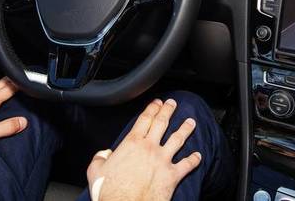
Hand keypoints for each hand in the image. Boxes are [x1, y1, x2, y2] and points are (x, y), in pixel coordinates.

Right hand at [87, 99, 201, 200]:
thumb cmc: (110, 191)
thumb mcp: (96, 171)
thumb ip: (100, 158)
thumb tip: (103, 153)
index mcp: (132, 143)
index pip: (144, 119)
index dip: (151, 109)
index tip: (156, 102)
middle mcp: (149, 148)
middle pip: (162, 123)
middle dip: (168, 111)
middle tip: (172, 103)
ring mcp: (163, 160)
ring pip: (178, 139)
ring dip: (185, 129)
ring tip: (191, 121)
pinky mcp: (172, 175)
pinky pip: (187, 165)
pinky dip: (194, 160)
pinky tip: (198, 156)